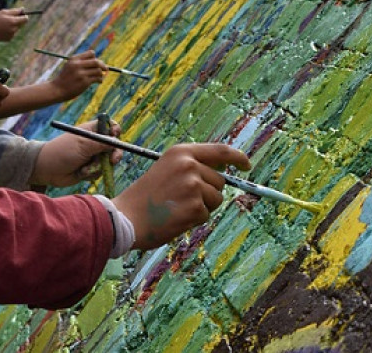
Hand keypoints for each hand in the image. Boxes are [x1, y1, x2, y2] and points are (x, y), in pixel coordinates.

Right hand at [0, 9, 28, 42]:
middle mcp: (14, 29)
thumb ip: (14, 11)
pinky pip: (12, 33)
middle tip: (8, 19)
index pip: (25, 19)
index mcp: (13, 22)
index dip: (24, 15)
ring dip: (13, 26)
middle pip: (21, 24)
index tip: (20, 14)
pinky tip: (2, 30)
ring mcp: (12, 35)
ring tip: (3, 24)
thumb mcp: (3, 12)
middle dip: (17, 20)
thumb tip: (23, 9)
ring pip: (16, 28)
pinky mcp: (9, 39)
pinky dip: (9, 31)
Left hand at [30, 119, 122, 187]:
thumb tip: (116, 142)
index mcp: (91, 131)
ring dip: (98, 166)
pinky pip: (100, 171)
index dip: (115, 130)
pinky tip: (80, 172)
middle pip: (113, 146)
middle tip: (113, 161)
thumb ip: (101, 144)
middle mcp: (94, 143)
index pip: (109, 126)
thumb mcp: (83, 145)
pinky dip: (92, 173)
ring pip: (107, 161)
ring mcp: (92, 156)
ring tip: (84, 168)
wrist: (47, 170)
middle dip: (114, 154)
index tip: (116, 135)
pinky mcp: (90, 169)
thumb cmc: (63, 152)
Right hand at [50, 51, 106, 100]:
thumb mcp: (70, 66)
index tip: (96, 63)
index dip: (95, 58)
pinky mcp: (84, 82)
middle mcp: (77, 65)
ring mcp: (81, 73)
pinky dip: (100, 80)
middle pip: (96, 61)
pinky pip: (97, 78)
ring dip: (101, 74)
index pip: (91, 53)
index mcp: (74, 59)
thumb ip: (81, 62)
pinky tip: (99, 81)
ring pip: (98, 70)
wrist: (57, 89)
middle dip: (102, 65)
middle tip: (105, 69)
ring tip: (99, 77)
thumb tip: (99, 62)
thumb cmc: (65, 78)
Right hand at [112, 143, 249, 249]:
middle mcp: (189, 165)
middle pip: (219, 182)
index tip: (246, 165)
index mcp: (181, 152)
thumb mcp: (166, 169)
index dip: (237, 157)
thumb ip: (191, 167)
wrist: (125, 217)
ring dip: (201, 208)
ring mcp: (193, 186)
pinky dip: (193, 220)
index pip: (220, 151)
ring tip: (176, 208)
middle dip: (208, 193)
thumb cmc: (144, 197)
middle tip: (182, 200)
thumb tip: (222, 173)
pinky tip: (174, 218)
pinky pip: (205, 216)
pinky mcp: (195, 207)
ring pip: (215, 200)